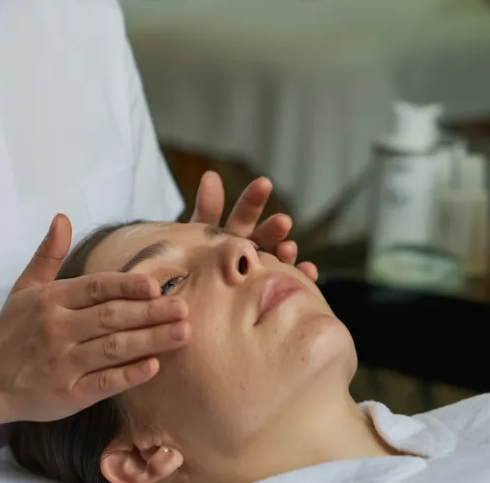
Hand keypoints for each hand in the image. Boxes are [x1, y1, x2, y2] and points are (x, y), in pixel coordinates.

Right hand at [0, 214, 190, 424]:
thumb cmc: (11, 332)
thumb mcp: (24, 289)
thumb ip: (48, 255)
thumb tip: (62, 218)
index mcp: (50, 300)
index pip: (95, 287)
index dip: (127, 285)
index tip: (157, 284)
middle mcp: (57, 329)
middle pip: (111, 316)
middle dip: (151, 312)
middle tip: (184, 306)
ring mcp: (63, 363)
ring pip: (113, 348)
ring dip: (151, 340)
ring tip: (183, 333)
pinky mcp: (67, 395)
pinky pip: (104, 383)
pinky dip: (130, 374)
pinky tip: (154, 366)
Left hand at [190, 171, 318, 282]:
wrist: (180, 313)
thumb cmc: (182, 272)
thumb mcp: (190, 237)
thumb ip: (206, 210)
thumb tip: (211, 175)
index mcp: (228, 236)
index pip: (243, 213)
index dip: (253, 199)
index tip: (264, 184)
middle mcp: (246, 252)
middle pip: (263, 236)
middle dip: (273, 228)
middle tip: (282, 222)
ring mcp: (256, 273)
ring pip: (274, 260)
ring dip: (285, 252)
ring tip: (288, 249)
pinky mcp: (265, 293)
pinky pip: (283, 285)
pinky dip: (300, 277)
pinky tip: (309, 271)